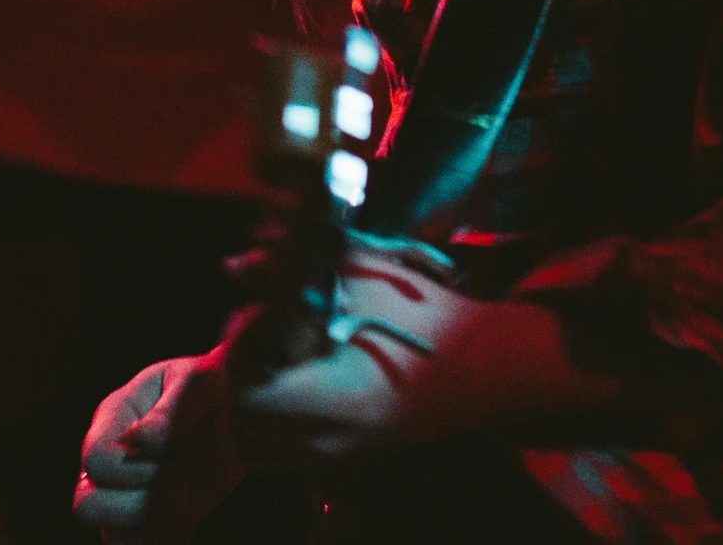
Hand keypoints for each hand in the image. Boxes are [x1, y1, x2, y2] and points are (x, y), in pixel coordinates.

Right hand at [74, 351, 245, 544]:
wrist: (238, 414)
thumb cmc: (213, 389)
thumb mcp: (195, 383)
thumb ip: (168, 412)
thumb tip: (135, 441)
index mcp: (113, 418)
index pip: (97, 461)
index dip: (134, 469)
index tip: (175, 456)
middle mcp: (111, 459)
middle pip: (87, 506)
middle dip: (138, 504)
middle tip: (178, 485)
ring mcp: (125, 490)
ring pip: (111, 534)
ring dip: (151, 528)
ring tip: (184, 504)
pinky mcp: (148, 516)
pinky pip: (137, 544)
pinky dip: (163, 541)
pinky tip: (187, 525)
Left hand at [229, 245, 481, 471]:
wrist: (486, 364)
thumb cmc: (426, 315)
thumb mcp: (357, 280)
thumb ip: (292, 271)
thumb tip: (235, 265)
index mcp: (334, 402)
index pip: (247, 394)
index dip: (243, 348)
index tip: (259, 312)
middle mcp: (329, 443)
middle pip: (245, 420)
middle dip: (243, 371)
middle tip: (260, 329)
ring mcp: (337, 457)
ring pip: (259, 441)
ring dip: (253, 396)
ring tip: (276, 351)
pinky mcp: (346, 457)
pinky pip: (284, 446)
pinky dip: (275, 413)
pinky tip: (298, 372)